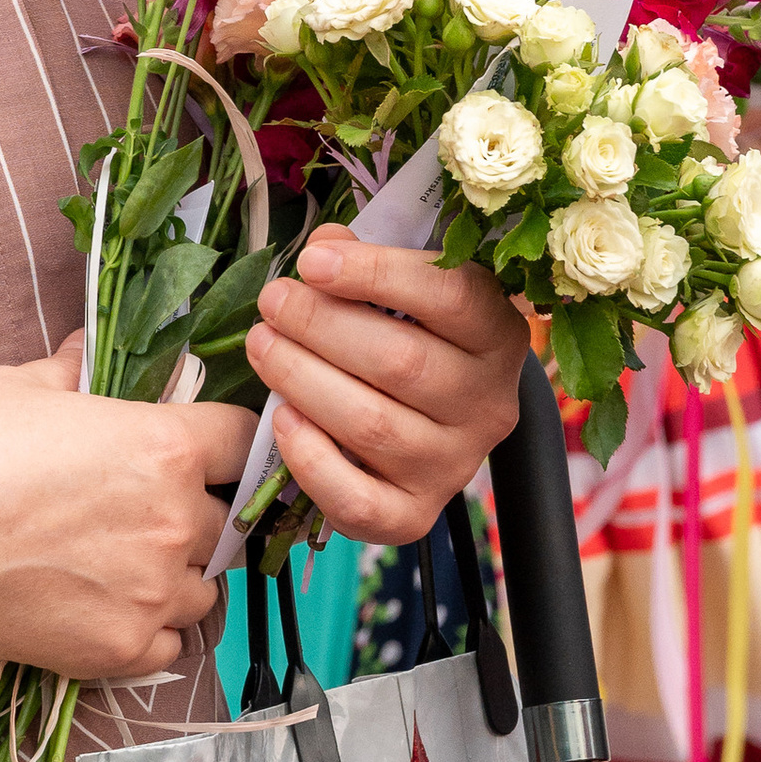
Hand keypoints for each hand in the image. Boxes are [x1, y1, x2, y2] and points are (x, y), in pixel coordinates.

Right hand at [0, 340, 258, 683]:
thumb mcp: (18, 387)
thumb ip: (71, 370)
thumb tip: (85, 351)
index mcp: (164, 446)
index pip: (248, 442)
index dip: (233, 444)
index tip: (214, 452)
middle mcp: (176, 520)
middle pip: (229, 520)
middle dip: (198, 514)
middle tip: (145, 512)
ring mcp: (154, 590)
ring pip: (205, 587)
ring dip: (179, 575)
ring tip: (125, 564)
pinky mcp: (124, 647)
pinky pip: (172, 642)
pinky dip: (151, 627)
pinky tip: (111, 605)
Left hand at [245, 241, 524, 546]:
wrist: (434, 418)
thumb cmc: (414, 335)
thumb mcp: (407, 288)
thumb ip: (369, 260)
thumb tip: (326, 246)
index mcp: (498, 336)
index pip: (450, 297)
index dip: (376, 274)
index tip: (311, 261)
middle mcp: (487, 405)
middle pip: (402, 363)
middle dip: (321, 325)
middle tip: (273, 301)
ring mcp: (453, 465)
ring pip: (373, 426)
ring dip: (303, 379)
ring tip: (262, 345)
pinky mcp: (414, 514)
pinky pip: (359, 500)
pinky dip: (312, 460)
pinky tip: (282, 418)